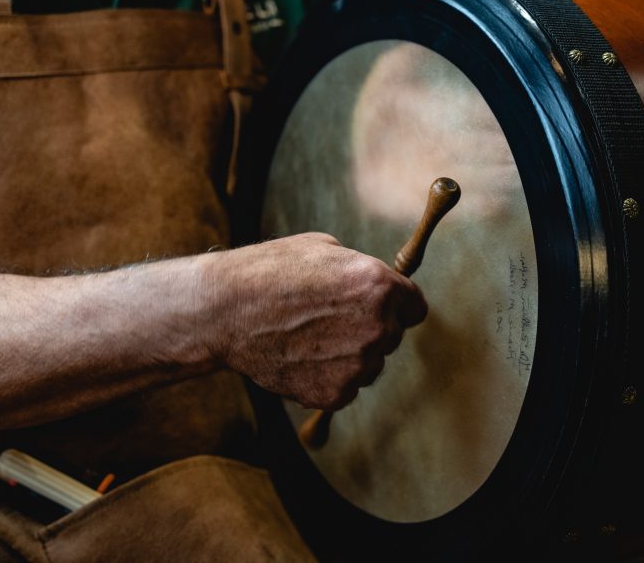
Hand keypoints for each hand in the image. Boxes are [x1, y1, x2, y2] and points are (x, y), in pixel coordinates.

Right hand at [211, 233, 426, 408]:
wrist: (227, 311)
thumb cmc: (271, 271)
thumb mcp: (325, 250)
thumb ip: (361, 271)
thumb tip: (378, 285)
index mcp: (381, 286)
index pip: (415, 306)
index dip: (396, 306)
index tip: (381, 309)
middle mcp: (379, 327)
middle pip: (393, 336)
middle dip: (370, 329)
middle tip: (329, 320)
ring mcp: (359, 364)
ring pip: (370, 365)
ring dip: (350, 355)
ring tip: (308, 336)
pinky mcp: (336, 394)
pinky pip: (346, 387)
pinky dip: (328, 377)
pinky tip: (300, 357)